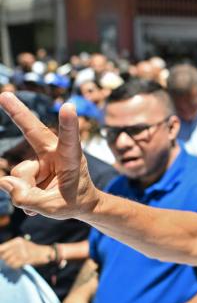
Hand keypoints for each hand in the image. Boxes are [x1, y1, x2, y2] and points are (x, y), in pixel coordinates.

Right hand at [0, 92, 98, 219]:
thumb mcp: (55, 208)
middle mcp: (55, 153)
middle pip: (34, 131)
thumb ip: (28, 198)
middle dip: (17, 113)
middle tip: (4, 94)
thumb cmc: (75, 202)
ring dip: (26, 191)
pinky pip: (15, 182)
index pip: (70, 139)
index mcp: (71, 158)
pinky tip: (38, 197)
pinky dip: (23, 194)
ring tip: (45, 197)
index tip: (69, 106)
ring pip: (20, 174)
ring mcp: (41, 159)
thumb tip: (4, 182)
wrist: (82, 204)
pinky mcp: (31, 166)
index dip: (68, 124)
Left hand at [0, 236, 51, 268]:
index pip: (1, 248)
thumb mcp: (20, 244)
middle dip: (6, 259)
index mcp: (17, 241)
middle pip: (4, 256)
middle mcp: (19, 245)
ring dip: (10, 263)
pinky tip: (19, 263)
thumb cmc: (30, 249)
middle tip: (11, 258)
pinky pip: (14, 265)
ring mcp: (22, 253)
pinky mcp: (25, 260)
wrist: (44, 252)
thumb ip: (8, 247)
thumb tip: (0, 253)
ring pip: (8, 261)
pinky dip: (15, 266)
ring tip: (16, 261)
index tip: (0, 256)